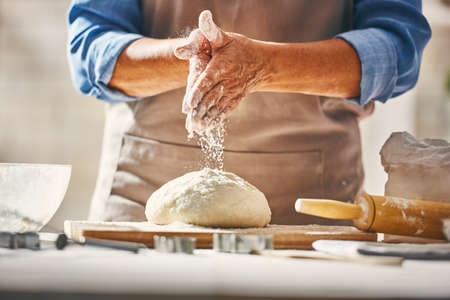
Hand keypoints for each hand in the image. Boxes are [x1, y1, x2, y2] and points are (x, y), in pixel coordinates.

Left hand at [175, 10, 267, 133]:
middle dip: (199, 110)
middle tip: (188, 121)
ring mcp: (232, 93)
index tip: (188, 104)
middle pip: (210, 98)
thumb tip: (204, 16)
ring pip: (217, 108)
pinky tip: (205, 129)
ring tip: (194, 128)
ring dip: (205, 119)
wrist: (262, 63)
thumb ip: (210, 29)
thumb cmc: (239, 48)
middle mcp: (228, 81)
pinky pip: (224, 112)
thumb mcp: (224, 37)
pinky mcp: (235, 100)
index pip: (208, 81)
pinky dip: (215, 121)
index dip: (198, 92)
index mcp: (222, 66)